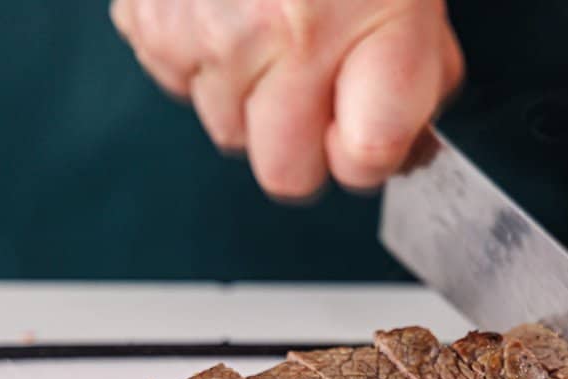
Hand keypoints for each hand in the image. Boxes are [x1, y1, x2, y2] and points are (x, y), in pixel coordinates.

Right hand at [110, 0, 462, 195]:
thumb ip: (418, 76)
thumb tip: (400, 143)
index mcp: (368, 27)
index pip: (363, 162)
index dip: (366, 155)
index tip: (365, 131)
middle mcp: (283, 36)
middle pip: (286, 173)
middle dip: (304, 146)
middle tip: (315, 88)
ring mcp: (207, 30)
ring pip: (227, 132)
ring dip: (250, 98)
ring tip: (269, 29)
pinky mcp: (149, 18)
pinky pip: (177, 85)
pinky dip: (200, 61)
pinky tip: (227, 10)